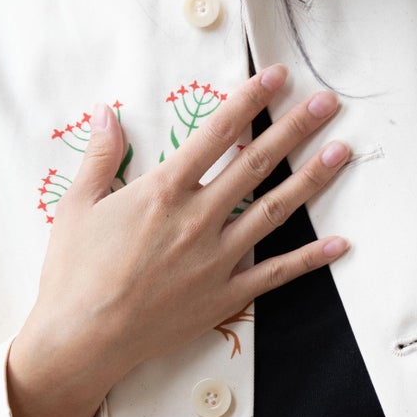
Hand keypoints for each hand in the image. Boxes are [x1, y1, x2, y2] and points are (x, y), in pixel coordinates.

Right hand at [18, 63, 352, 394]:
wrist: (82, 339)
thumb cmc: (74, 273)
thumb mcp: (77, 206)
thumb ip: (100, 157)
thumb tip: (104, 113)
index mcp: (163, 191)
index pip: (216, 134)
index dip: (250, 100)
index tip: (276, 76)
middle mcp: (197, 219)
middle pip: (256, 164)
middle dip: (295, 129)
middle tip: (327, 103)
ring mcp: (216, 259)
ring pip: (274, 211)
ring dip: (311, 179)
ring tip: (342, 151)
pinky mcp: (225, 296)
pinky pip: (275, 273)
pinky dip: (309, 258)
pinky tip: (339, 242)